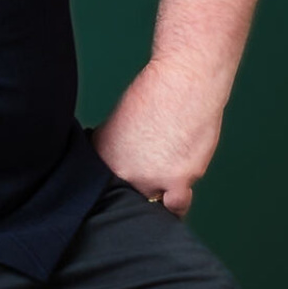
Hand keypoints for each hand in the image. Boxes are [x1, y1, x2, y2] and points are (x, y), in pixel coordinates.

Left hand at [90, 58, 227, 217]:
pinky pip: (176, 205)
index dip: (115, 188)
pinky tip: (175, 202)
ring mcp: (148, 178)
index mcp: (103, 156)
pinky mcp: (176, 180)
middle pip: (128, 196)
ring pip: (151, 202)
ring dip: (157, 198)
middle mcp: (122, 171)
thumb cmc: (156, 93)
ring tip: (162, 188)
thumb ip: (115, 147)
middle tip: (146, 182)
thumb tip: (119, 162)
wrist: (184, 82)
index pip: (103, 187)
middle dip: (136, 190)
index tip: (122, 188)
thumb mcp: (119, 121)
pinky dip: (176, 206)